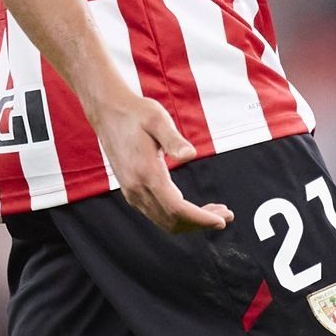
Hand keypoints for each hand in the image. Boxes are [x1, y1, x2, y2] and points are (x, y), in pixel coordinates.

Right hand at [84, 91, 233, 233]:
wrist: (108, 112)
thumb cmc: (135, 113)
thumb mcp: (157, 119)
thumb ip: (173, 139)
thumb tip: (190, 154)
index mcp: (146, 173)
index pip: (177, 209)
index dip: (201, 219)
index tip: (221, 220)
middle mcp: (136, 188)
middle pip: (172, 221)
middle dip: (201, 223)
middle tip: (226, 216)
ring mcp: (132, 191)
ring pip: (164, 221)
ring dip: (191, 222)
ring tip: (215, 212)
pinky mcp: (132, 190)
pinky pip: (157, 214)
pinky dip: (178, 216)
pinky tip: (193, 207)